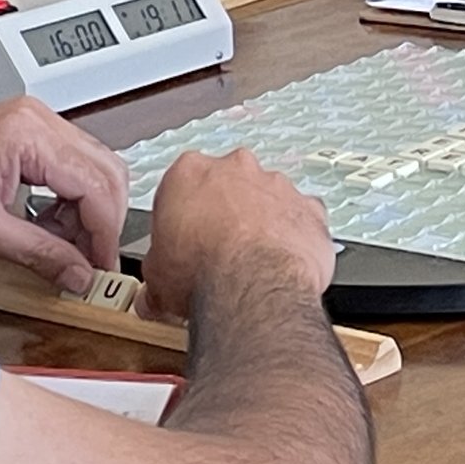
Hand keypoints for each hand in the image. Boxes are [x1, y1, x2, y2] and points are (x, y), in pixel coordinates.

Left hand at [0, 100, 129, 295]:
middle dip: (102, 221)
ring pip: (92, 168)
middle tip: (92, 260)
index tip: (101, 265)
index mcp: (28, 132)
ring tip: (64, 246)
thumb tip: (78, 274)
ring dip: (87, 212)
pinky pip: (70, 165)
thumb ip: (39, 253)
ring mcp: (33, 122)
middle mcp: (37, 118)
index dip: (104, 231)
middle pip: (103, 171)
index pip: (94, 183)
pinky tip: (50, 225)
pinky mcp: (26, 133)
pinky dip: (69, 200)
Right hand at [136, 150, 334, 323]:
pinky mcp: (310, 207)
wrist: (251, 289)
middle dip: (225, 212)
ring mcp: (277, 185)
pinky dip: (296, 236)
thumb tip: (155, 294)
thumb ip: (158, 274)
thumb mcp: (157, 278)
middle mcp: (236, 169)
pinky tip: (285, 261)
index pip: (182, 187)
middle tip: (218, 248)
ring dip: (262, 222)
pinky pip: (303, 218)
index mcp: (189, 173)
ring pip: (269, 198)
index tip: (184, 238)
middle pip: (229, 185)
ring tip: (252, 260)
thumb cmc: (202, 273)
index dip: (183, 216)